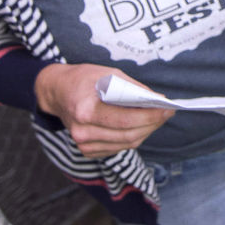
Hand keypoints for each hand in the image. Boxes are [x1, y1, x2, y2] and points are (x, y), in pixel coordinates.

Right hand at [34, 63, 171, 157]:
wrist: (58, 92)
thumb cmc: (84, 79)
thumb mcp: (108, 73)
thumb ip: (133, 88)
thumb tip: (158, 100)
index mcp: (85, 110)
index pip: (125, 119)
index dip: (149, 116)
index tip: (167, 108)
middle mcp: (82, 131)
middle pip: (128, 134)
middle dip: (152, 124)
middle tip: (167, 113)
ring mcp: (83, 144)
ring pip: (126, 144)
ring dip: (146, 131)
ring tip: (158, 118)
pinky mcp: (87, 150)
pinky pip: (118, 147)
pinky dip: (133, 137)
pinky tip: (143, 125)